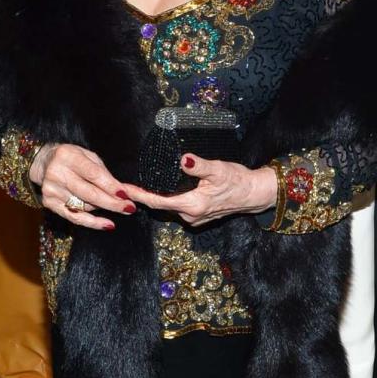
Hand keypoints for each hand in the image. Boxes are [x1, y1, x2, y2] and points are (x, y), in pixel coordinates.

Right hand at [29, 142, 136, 230]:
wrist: (43, 163)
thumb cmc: (73, 159)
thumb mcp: (88, 156)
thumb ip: (104, 173)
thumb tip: (125, 193)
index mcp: (68, 156)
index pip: (93, 174)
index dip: (110, 186)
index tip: (126, 195)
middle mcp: (57, 173)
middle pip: (89, 193)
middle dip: (112, 203)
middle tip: (130, 208)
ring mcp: (52, 190)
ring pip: (85, 206)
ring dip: (103, 207)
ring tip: (114, 205)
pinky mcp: (50, 203)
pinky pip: (75, 217)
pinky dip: (93, 222)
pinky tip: (107, 224)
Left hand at [125, 156, 277, 226]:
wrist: (253, 193)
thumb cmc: (237, 180)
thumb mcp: (218, 169)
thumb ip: (199, 166)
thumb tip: (185, 159)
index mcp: (192, 205)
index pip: (158, 202)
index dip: (139, 195)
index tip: (123, 189)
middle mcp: (191, 216)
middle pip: (160, 206)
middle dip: (144, 196)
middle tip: (126, 185)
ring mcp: (195, 218)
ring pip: (169, 207)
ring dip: (156, 198)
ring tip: (140, 187)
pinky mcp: (199, 216)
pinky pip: (178, 208)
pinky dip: (169, 200)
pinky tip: (163, 191)